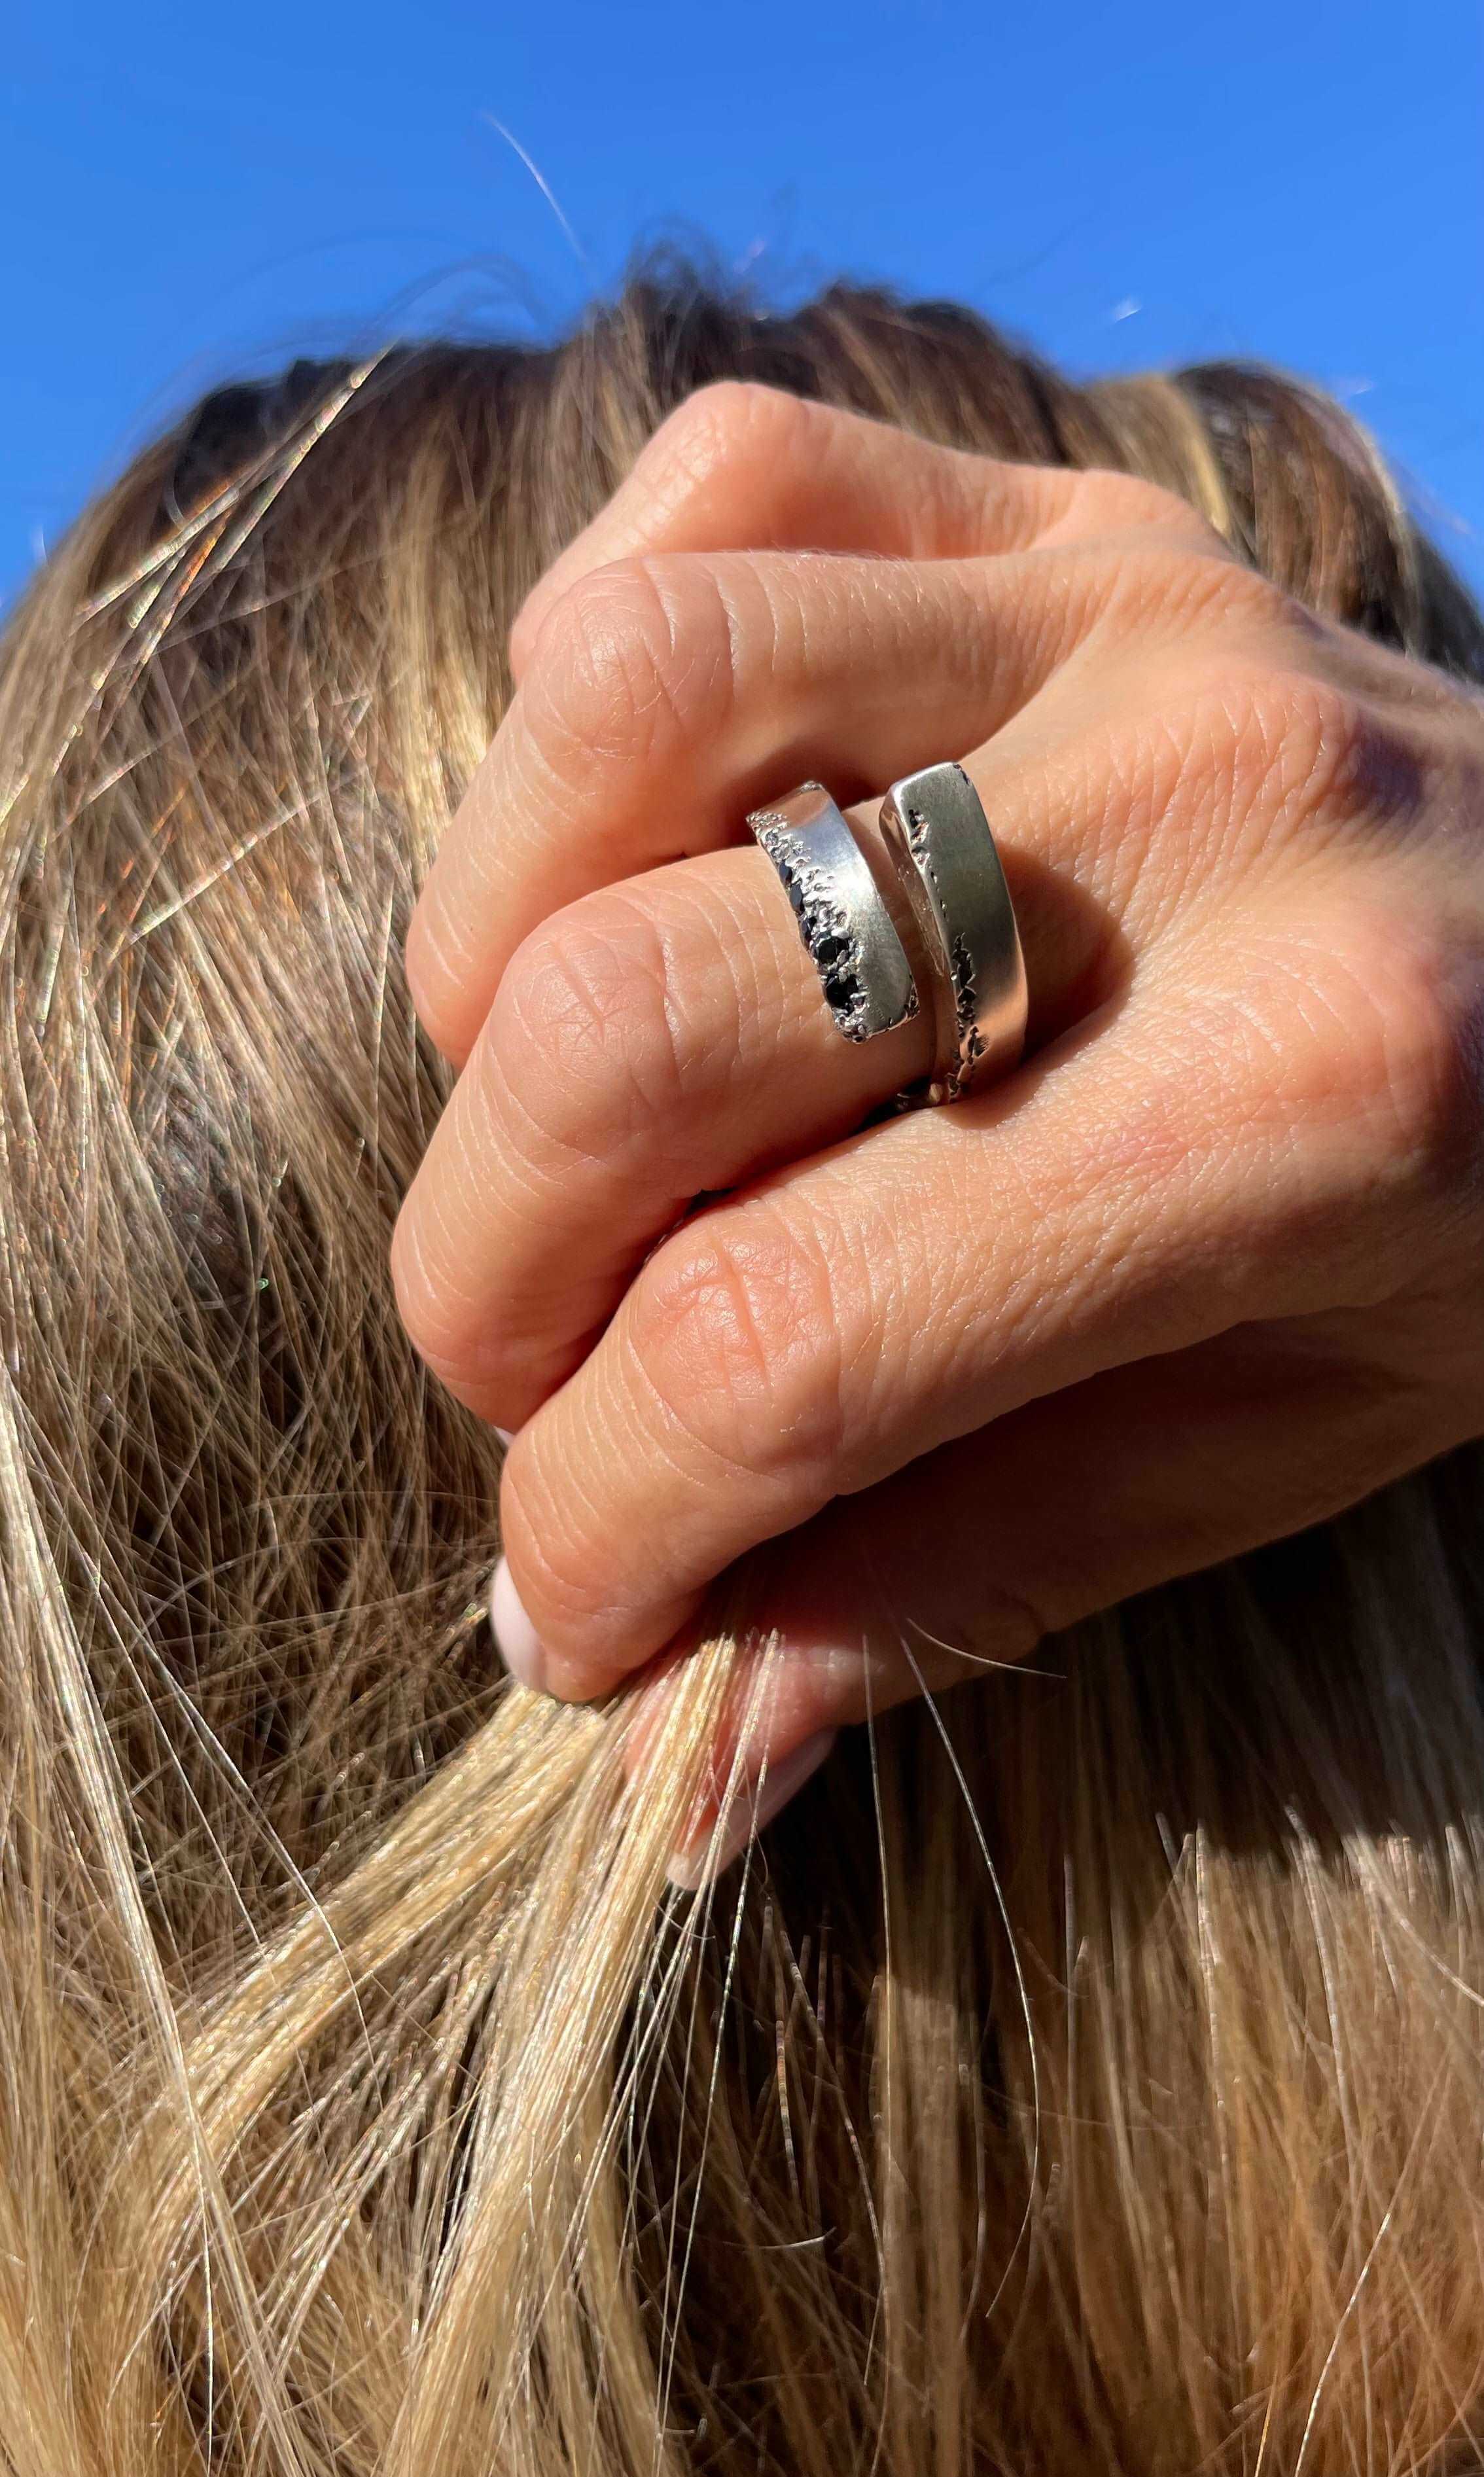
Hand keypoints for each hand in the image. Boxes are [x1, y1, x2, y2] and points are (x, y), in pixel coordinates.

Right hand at [393, 380, 1483, 1810]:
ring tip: (576, 1104)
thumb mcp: (1287, 1445)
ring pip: (614, 707)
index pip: (780, 1349)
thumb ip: (962, 1586)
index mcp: (1294, 1111)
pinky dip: (602, 688)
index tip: (570, 1618)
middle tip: (541, 1380)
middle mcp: (1191, 816)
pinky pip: (717, 493)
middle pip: (621, 1035)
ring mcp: (1122, 612)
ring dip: (495, 960)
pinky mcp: (1069, 506)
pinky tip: (664, 853)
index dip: (598, 1525)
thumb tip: (679, 1770)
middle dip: (486, 1279)